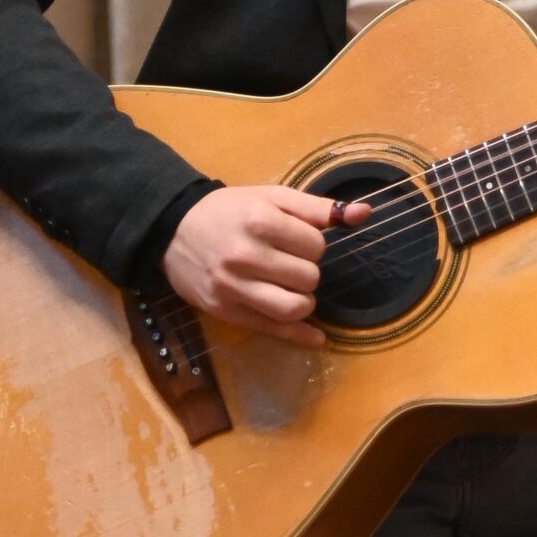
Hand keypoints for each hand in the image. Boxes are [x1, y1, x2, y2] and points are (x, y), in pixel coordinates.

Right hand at [161, 185, 367, 346]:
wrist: (173, 229)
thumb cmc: (229, 211)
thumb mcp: (271, 198)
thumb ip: (318, 207)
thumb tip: (363, 214)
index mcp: (260, 220)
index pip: (315, 246)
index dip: (313, 245)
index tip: (296, 242)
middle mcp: (245, 255)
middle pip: (309, 277)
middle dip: (307, 271)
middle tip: (289, 263)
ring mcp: (233, 286)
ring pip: (295, 307)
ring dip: (304, 301)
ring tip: (293, 289)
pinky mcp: (226, 311)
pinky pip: (272, 330)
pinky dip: (300, 337)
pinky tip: (316, 338)